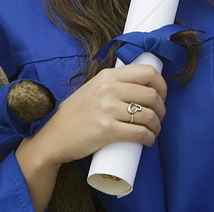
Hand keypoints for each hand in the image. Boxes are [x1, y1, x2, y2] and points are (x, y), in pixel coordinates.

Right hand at [15, 63, 166, 209]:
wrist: (52, 137)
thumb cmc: (75, 115)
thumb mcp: (93, 88)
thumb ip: (113, 84)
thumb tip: (141, 85)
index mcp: (107, 76)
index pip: (147, 72)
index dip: (161, 85)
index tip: (162, 96)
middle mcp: (108, 89)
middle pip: (151, 94)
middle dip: (161, 108)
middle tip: (158, 117)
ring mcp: (107, 109)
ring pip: (148, 115)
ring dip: (157, 125)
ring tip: (154, 131)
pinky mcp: (106, 130)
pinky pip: (139, 133)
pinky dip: (149, 138)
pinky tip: (148, 140)